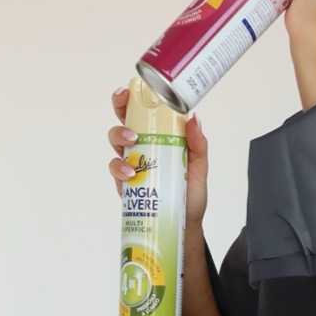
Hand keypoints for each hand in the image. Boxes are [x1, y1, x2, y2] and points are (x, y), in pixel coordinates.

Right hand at [108, 86, 208, 225]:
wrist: (184, 226)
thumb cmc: (191, 194)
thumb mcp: (200, 167)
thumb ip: (198, 145)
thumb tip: (194, 119)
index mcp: (160, 138)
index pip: (145, 113)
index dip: (134, 99)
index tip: (129, 90)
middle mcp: (143, 147)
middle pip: (124, 121)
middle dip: (120, 110)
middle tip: (127, 112)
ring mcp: (132, 164)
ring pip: (116, 142)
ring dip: (120, 136)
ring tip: (132, 141)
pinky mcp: (125, 183)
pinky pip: (116, 169)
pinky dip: (120, 168)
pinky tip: (131, 173)